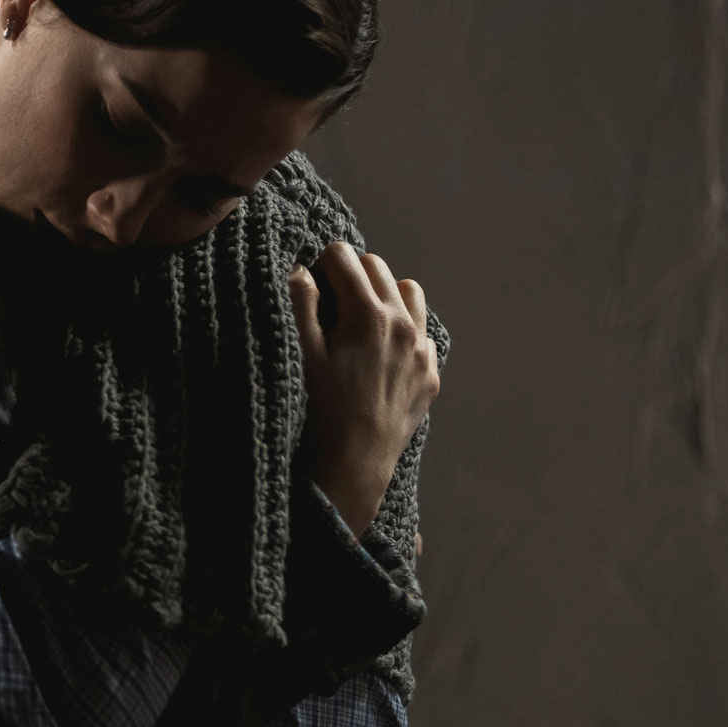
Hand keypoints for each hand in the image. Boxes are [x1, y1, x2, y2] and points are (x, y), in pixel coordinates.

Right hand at [290, 241, 440, 536]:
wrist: (352, 470)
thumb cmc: (317, 412)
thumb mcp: (299, 353)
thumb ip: (299, 301)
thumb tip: (302, 268)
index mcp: (368, 313)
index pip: (343, 255)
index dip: (318, 267)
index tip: (308, 292)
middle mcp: (403, 325)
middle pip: (376, 267)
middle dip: (349, 275)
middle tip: (326, 306)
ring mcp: (421, 351)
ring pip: (408, 292)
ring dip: (382, 295)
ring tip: (356, 322)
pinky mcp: (429, 376)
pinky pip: (423, 333)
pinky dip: (402, 330)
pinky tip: (378, 353)